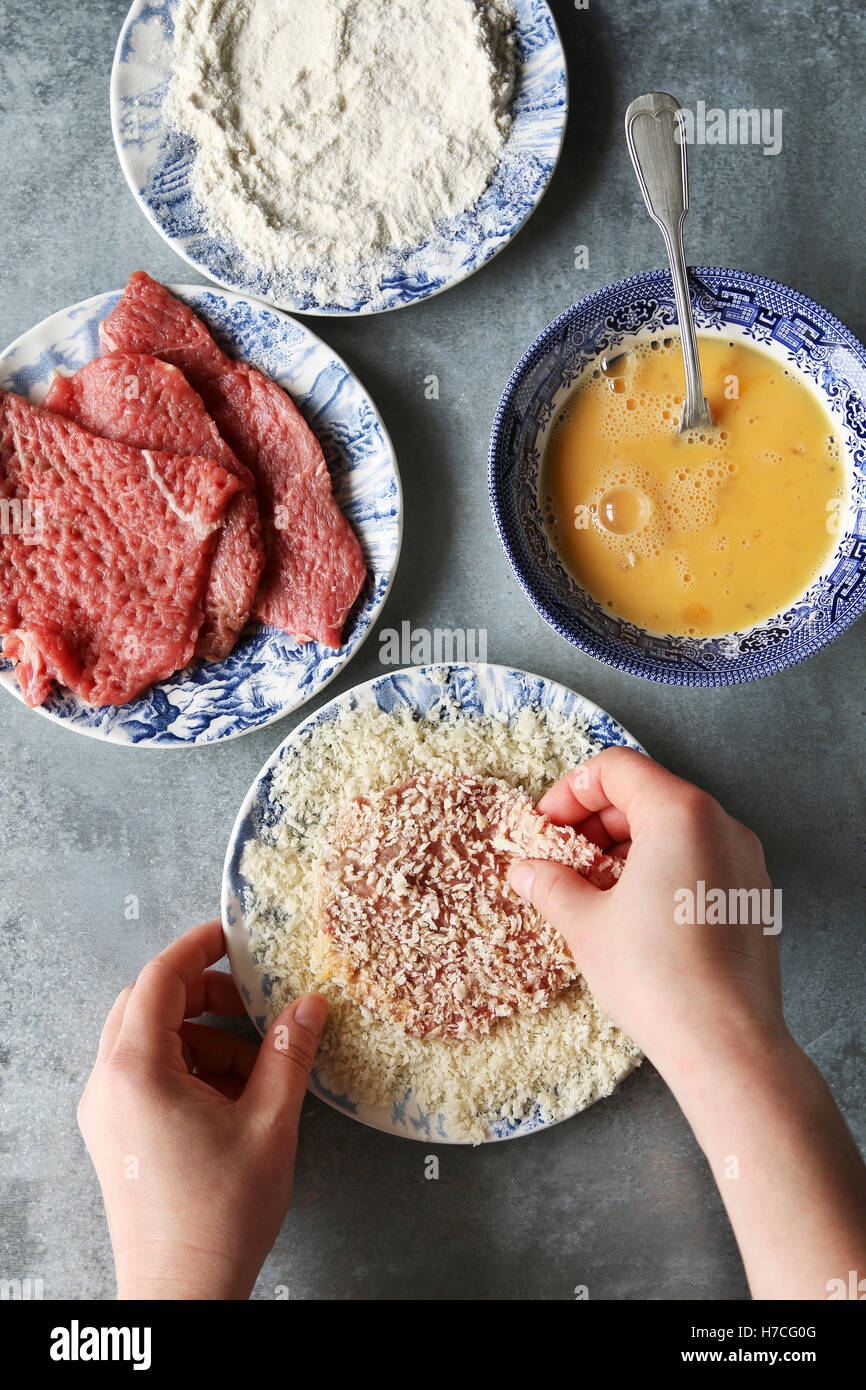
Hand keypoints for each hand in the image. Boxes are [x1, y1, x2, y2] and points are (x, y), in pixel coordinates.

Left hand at [78, 918, 327, 1299]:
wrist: (182, 1293)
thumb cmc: (219, 1214)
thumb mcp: (270, 1122)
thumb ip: (289, 1053)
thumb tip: (310, 1004)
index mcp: (136, 1071)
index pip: (159, 978)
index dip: (197, 948)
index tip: (231, 935)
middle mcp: (107, 1085)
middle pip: (147, 1005)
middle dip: (202, 994)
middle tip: (252, 1002)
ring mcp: (106, 1113)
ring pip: (147, 1042)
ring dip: (201, 1035)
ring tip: (255, 1066)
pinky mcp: (115, 1138)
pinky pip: (145, 1077)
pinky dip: (188, 1068)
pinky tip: (234, 1096)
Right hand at [510, 748, 865, 1298]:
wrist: (727, 1044)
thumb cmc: (657, 976)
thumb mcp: (585, 924)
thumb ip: (551, 884)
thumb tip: (525, 871)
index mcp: (680, 813)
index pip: (617, 769)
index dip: (570, 791)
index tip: (545, 826)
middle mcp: (722, 825)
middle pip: (647, 793)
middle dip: (596, 820)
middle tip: (561, 858)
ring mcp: (745, 861)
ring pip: (675, 828)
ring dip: (626, 845)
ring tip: (592, 889)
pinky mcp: (753, 897)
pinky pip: (700, 859)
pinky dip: (661, 868)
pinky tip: (632, 912)